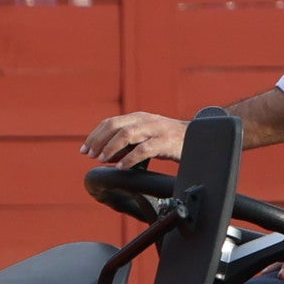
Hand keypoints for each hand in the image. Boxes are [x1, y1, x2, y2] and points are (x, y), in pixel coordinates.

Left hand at [79, 109, 193, 164]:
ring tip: (102, 160)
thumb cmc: (169, 140)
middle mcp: (146, 120)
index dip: (95, 135)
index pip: (111, 122)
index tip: (84, 149)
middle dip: (99, 140)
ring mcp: (156, 130)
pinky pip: (144, 149)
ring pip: (127, 134)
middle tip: (90, 155)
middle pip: (116, 126)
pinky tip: (121, 167)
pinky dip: (129, 158)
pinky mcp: (166, 142)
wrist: (198, 139)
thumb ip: (129, 140)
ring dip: (111, 147)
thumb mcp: (148, 135)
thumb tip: (106, 154)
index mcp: (139, 117)